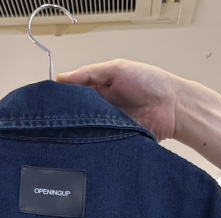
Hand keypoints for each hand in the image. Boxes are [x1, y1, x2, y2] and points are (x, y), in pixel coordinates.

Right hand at [56, 59, 180, 142]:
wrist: (173, 107)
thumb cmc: (150, 82)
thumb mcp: (116, 69)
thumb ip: (88, 74)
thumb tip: (60, 78)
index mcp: (99, 89)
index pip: (73, 95)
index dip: (60, 98)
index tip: (47, 103)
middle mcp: (101, 109)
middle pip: (77, 115)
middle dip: (66, 118)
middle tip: (51, 122)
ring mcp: (107, 126)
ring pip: (85, 131)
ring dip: (78, 132)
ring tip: (63, 134)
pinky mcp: (115, 141)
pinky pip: (99, 144)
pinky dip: (92, 144)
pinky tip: (82, 145)